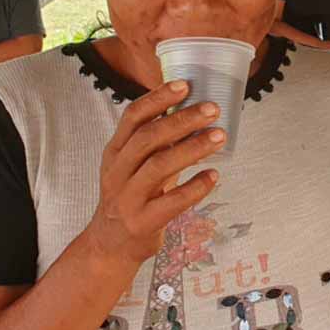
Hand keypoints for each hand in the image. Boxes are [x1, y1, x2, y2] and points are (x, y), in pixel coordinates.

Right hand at [82, 80, 223, 268]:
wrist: (109, 244)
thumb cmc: (130, 195)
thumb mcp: (132, 164)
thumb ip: (155, 141)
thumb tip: (194, 109)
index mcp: (116, 151)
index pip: (132, 117)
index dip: (157, 98)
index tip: (184, 85)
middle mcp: (117, 171)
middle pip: (148, 138)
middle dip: (182, 120)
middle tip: (212, 109)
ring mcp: (128, 198)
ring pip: (160, 167)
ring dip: (193, 148)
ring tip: (220, 137)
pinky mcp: (142, 222)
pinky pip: (172, 202)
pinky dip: (196, 187)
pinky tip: (214, 176)